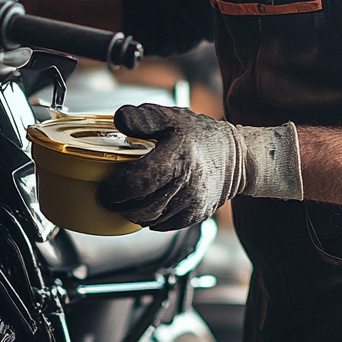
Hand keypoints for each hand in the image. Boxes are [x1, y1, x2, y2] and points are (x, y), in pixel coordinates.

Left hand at [98, 103, 302, 229]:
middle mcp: (186, 184)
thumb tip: (119, 119)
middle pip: (140, 206)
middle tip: (108, 197)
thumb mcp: (172, 117)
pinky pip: (163, 225)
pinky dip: (149, 218)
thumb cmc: (198, 135)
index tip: (104, 188)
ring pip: (150, 218)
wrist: (237, 158)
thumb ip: (143, 118)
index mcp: (177, 158)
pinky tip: (145, 206)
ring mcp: (192, 203)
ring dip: (132, 213)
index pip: (137, 183)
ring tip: (124, 202)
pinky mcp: (196, 216)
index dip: (115, 190)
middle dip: (119, 205)